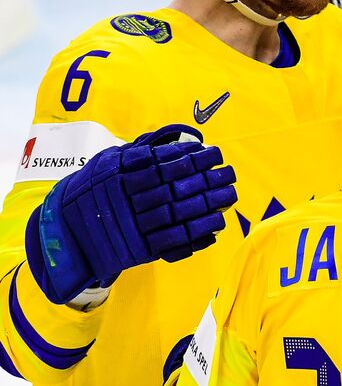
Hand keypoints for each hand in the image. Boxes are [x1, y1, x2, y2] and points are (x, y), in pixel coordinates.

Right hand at [25, 124, 236, 303]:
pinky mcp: (141, 247)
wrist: (69, 232)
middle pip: (175, 187)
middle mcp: (128, 199)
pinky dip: (198, 232)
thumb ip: (138, 153)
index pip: (162, 163)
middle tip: (230, 173)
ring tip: (230, 195)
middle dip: (207, 179)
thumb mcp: (108, 164)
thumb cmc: (94, 192)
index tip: (213, 152)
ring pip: (178, 213)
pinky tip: (217, 222)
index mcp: (119, 175)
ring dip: (208, 204)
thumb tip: (169, 138)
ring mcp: (134, 225)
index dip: (191, 157)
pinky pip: (174, 240)